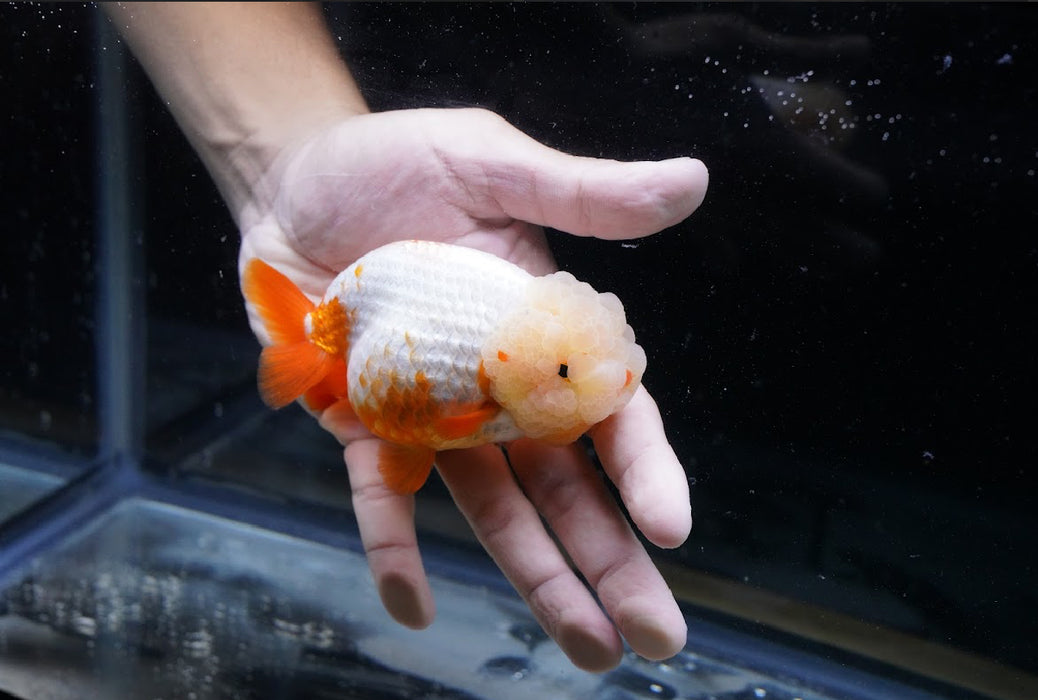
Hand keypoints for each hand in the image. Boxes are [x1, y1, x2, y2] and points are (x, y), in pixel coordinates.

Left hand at [238, 107, 707, 670]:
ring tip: (586, 649)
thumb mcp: (492, 163)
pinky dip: (396, 549)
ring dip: (538, 579)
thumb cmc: (396, 164)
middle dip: (614, 560)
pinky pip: (382, 497)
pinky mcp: (365, 427)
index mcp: (545, 330)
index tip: (670, 528)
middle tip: (659, 638)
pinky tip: (412, 606)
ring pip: (497, 510)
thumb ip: (581, 194)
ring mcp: (436, 415)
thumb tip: (692, 181)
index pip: (612, 410)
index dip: (644, 469)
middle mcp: (500, 386)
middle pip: (570, 485)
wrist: (293, 181)